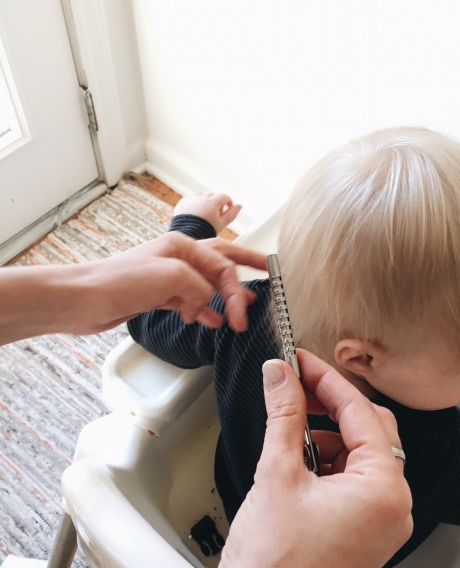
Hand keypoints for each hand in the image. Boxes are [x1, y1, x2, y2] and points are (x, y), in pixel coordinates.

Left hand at [81, 232, 265, 331]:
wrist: (84, 299)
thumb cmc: (121, 281)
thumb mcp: (172, 278)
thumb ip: (201, 289)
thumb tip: (211, 305)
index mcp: (183, 246)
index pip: (223, 265)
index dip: (237, 290)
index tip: (242, 314)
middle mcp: (178, 257)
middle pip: (220, 262)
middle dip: (245, 268)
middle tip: (268, 270)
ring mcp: (168, 277)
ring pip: (206, 286)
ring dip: (223, 298)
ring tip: (239, 311)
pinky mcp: (158, 296)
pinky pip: (190, 302)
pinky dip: (203, 311)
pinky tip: (210, 322)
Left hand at [173, 192, 240, 232]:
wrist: (187, 235)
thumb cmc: (205, 231)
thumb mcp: (222, 224)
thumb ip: (232, 214)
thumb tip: (239, 206)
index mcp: (212, 202)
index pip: (224, 196)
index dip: (228, 202)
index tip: (228, 208)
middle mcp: (201, 197)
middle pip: (213, 196)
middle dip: (216, 203)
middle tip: (216, 216)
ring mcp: (191, 199)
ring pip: (202, 196)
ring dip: (205, 202)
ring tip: (205, 215)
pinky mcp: (183, 202)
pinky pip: (192, 199)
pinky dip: (195, 204)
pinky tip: (196, 214)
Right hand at [206, 349, 412, 567]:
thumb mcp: (276, 476)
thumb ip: (283, 415)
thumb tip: (281, 376)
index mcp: (384, 490)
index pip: (361, 411)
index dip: (325, 379)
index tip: (299, 360)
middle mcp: (393, 508)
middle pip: (370, 430)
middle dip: (331, 404)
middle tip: (294, 384)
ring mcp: (380, 525)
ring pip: (361, 455)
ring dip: (327, 433)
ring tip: (289, 424)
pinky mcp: (362, 536)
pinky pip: (353, 483)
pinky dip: (327, 462)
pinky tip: (296, 458)